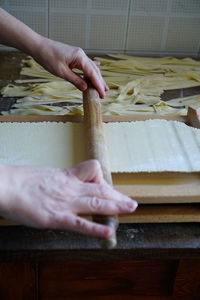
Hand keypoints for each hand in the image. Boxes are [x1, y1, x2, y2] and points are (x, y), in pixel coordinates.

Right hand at [0, 160, 136, 237]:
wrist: (6, 185)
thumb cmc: (22, 180)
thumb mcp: (47, 175)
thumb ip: (61, 181)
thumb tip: (66, 185)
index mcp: (67, 177)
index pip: (92, 172)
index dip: (102, 179)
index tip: (106, 188)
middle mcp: (70, 188)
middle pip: (100, 190)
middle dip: (117, 197)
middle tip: (131, 202)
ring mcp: (65, 203)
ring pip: (96, 203)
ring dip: (115, 206)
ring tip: (130, 208)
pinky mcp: (56, 217)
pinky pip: (80, 223)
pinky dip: (95, 228)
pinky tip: (107, 232)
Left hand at [32, 37, 107, 97]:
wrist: (38, 46)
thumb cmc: (47, 57)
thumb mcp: (61, 72)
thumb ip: (75, 80)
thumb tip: (86, 88)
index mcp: (79, 57)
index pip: (92, 73)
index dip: (98, 85)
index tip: (102, 94)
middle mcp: (81, 55)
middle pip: (94, 71)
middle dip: (100, 82)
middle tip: (104, 94)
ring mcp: (78, 55)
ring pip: (91, 68)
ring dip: (97, 77)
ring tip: (103, 87)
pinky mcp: (74, 56)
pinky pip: (85, 64)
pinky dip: (91, 69)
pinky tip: (98, 67)